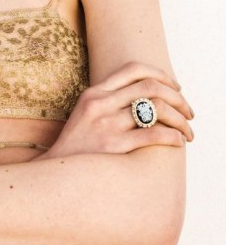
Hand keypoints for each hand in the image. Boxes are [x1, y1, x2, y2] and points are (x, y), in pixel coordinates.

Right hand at [45, 62, 193, 158]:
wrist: (56, 175)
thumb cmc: (76, 148)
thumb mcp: (85, 115)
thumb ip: (108, 102)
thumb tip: (144, 98)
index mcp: (94, 93)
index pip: (132, 69)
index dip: (160, 74)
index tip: (175, 87)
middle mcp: (100, 104)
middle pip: (150, 87)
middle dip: (177, 97)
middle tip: (188, 111)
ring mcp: (106, 124)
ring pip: (156, 108)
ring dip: (180, 119)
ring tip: (187, 130)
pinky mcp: (114, 146)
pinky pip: (153, 134)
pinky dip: (172, 136)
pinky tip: (178, 141)